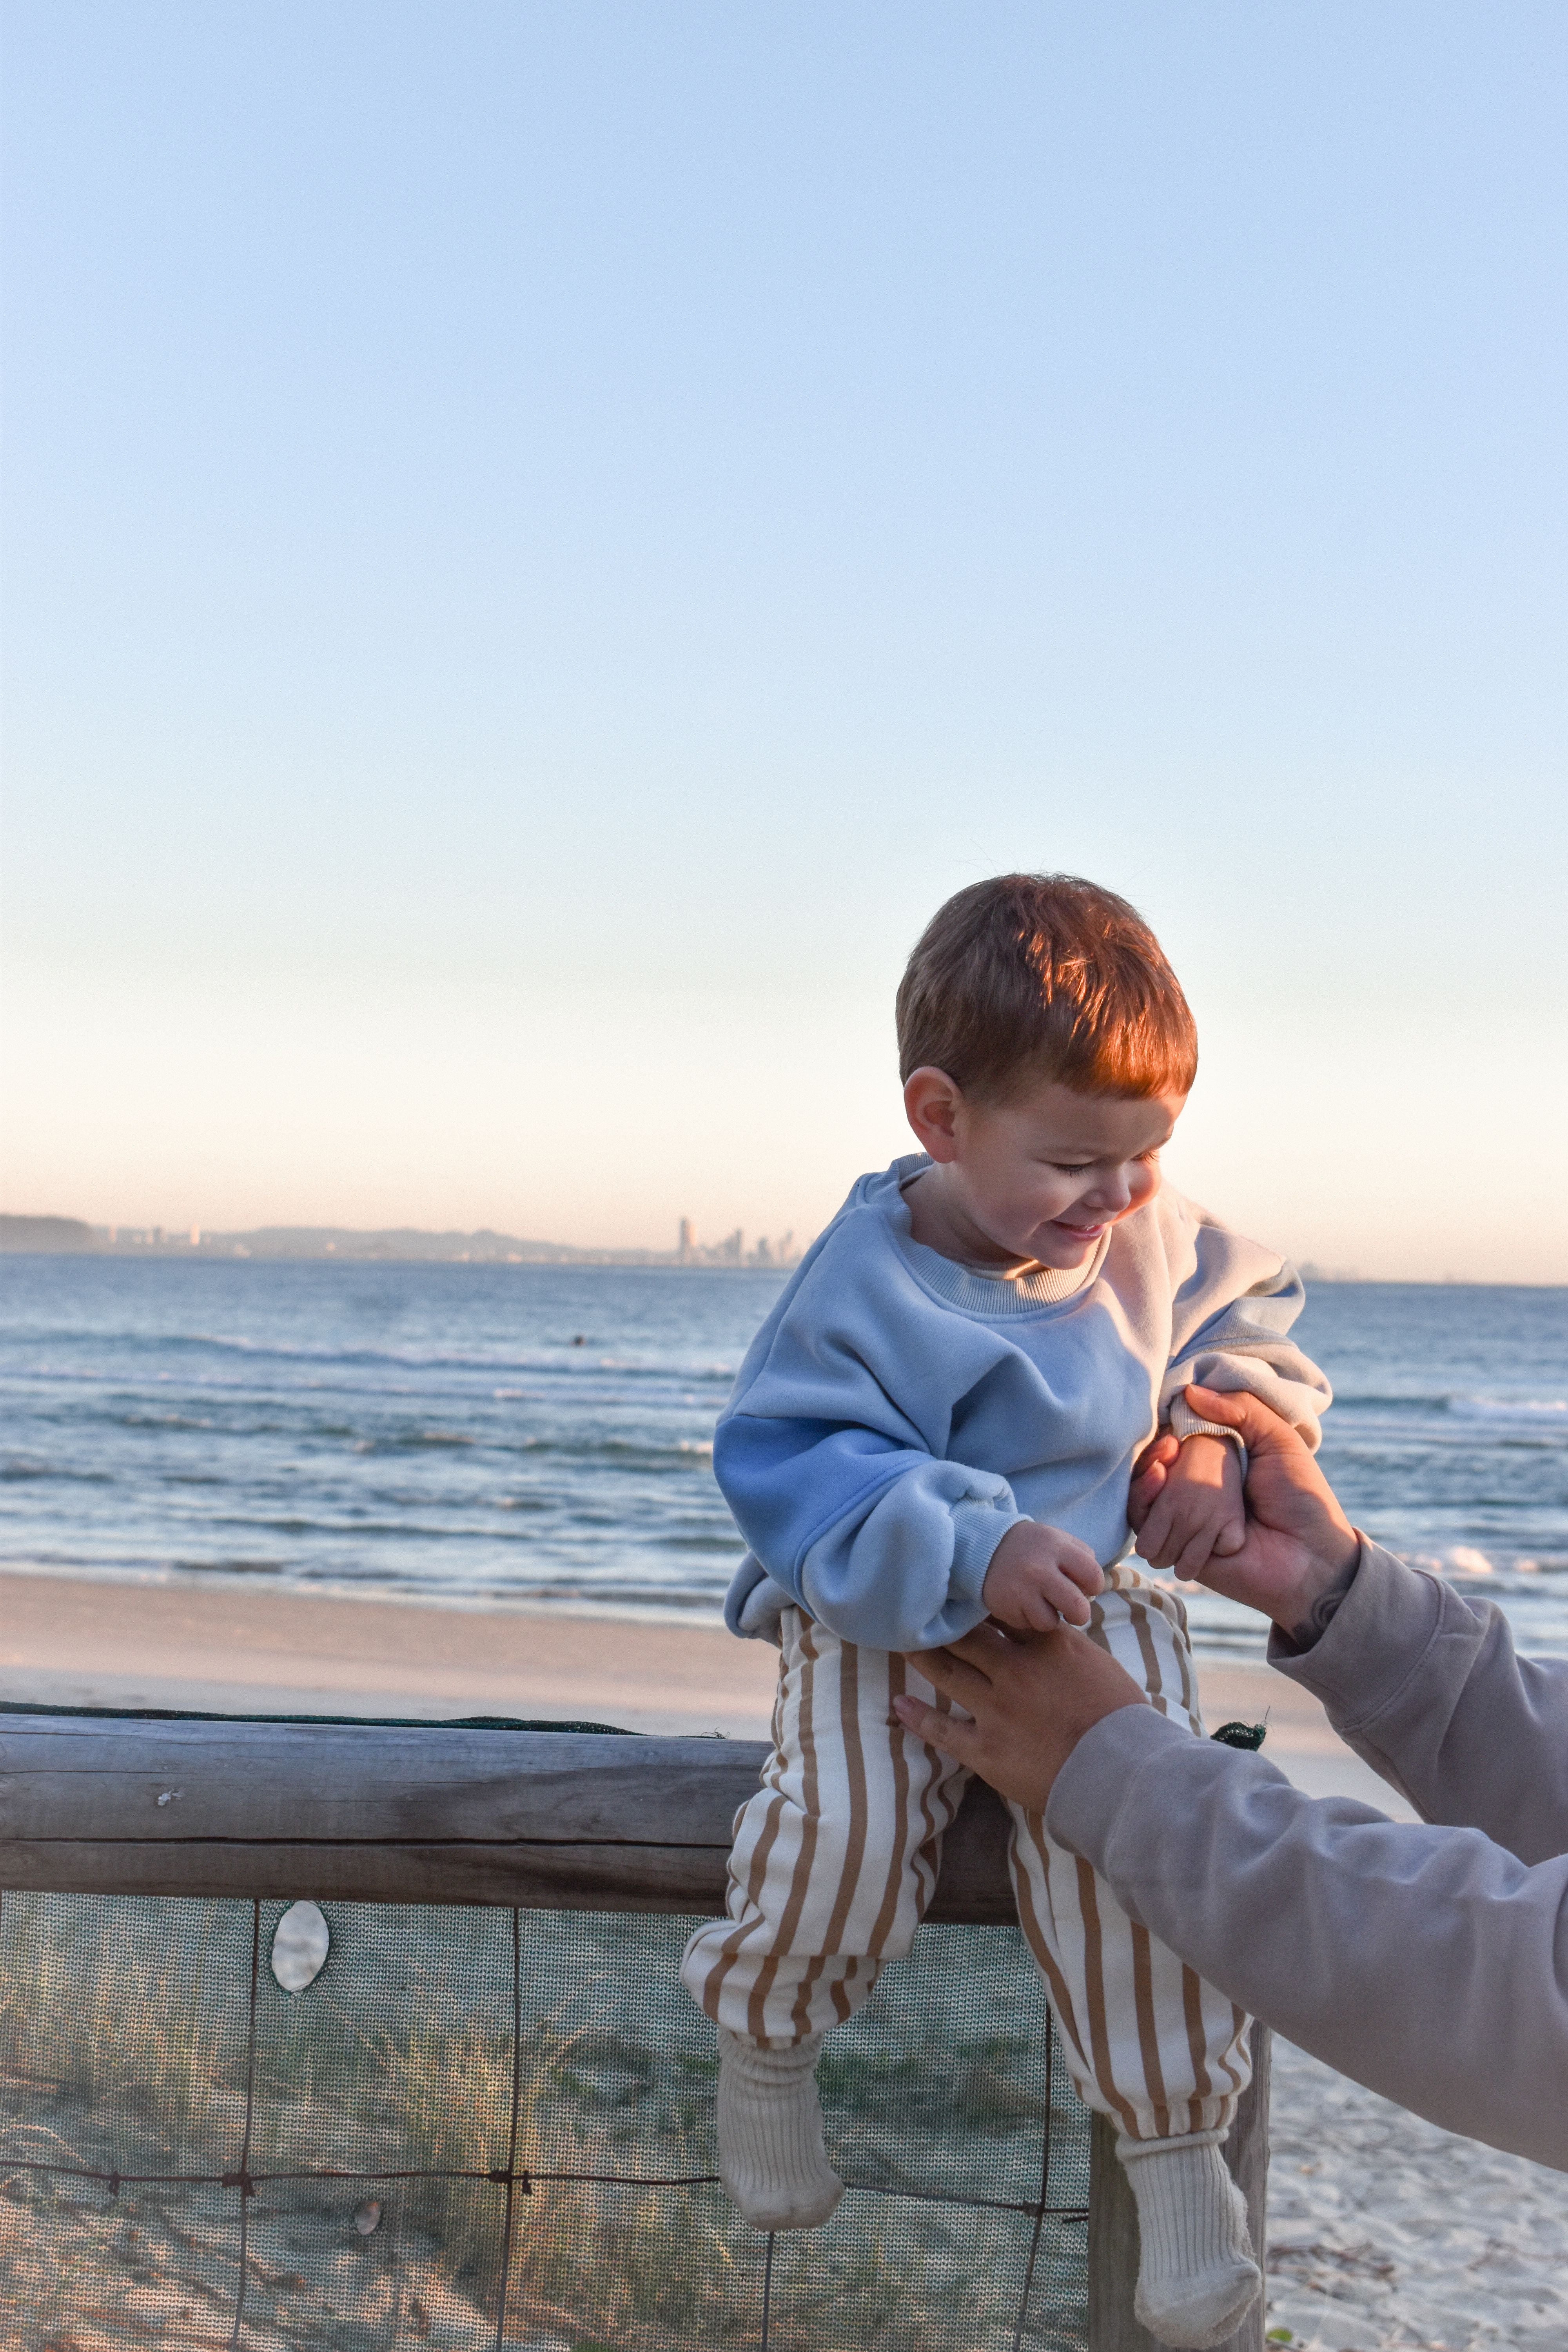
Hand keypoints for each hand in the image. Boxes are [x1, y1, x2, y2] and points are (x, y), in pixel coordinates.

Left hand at [895, 1620, 1144, 1812]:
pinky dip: (917, 1717)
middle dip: (942, 1621)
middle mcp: (1015, 1671)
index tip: (959, 1590)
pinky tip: (899, 1704)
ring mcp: (997, 1710)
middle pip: (967, 1636)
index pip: (1003, 1610)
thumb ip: (1063, 1645)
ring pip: (948, 1672)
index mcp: (1048, 1647)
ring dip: (922, 1656)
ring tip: (902, 1643)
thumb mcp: (1098, 1664)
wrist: (1123, 1772)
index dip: (978, 1600)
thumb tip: (1044, 1629)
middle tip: (917, 1609)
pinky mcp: (987, 1749)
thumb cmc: (1121, 1720)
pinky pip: (943, 1730)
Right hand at [981, 1520, 1103, 1630]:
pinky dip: (1028, 1618)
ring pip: (1051, 1623)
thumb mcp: (1057, 1539)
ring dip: (1049, 1616)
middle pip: (1078, 1608)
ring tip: (1039, 1601)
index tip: (1084, 1587)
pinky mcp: (1006, 1607)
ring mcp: (1021, 1590)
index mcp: (1057, 1547)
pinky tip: (1021, 1602)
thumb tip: (1096, 1588)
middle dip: (1079, 1614)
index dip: (1094, 1587)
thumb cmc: (1030, 1546)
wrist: (983, 1546)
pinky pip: (1028, 1624)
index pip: (1094, 1576)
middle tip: (1071, 1609)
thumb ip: (1081, 1557)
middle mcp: (1040, 1569)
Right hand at [1131, 1385, 1359, 1636]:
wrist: (1312, 1558)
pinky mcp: (1178, 1550)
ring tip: (1162, 1469)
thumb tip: (1190, 1391)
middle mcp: (1196, 1493)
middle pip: (1151, 1470)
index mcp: (1217, 1466)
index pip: (1174, 1443)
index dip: (1165, 1432)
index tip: (1172, 1427)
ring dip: (1144, 1481)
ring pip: (1142, 1499)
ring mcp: (1185, 1522)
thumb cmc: (1301, 1497)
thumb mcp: (1279, 1441)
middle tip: (1169, 1448)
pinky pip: (1144, 1530)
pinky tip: (1159, 1490)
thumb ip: (1242, 1409)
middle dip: (1152, 1455)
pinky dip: (1145, 1507)